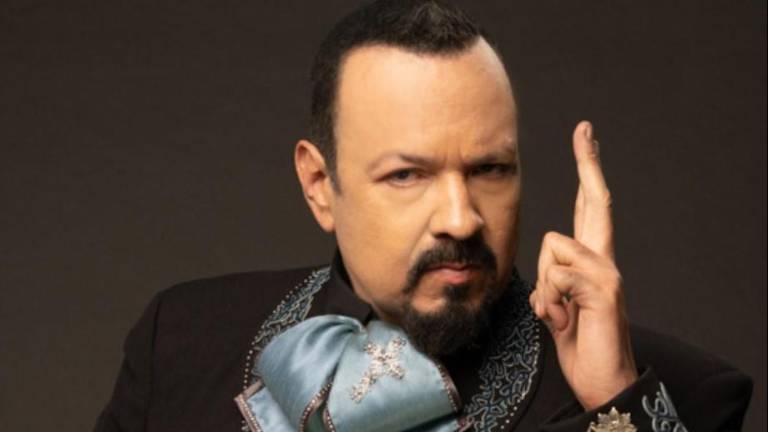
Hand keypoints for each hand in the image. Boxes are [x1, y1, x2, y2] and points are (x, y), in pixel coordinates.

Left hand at [529, 121, 637, 409]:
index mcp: (591, 261)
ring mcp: (608, 272)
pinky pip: (556, 276)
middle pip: (595, 202)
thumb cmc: (579, 343)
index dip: (587, 172)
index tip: (585, 139)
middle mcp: (604, 259)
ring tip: (560, 314)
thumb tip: (549, 265)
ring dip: (544, 287)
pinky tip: (565, 321)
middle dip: (588, 163)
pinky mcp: (604, 288)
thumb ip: (555, 280)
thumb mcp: (558, 306)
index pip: (589, 208)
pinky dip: (550, 304)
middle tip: (584, 129)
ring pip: (553, 247)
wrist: (601, 381)